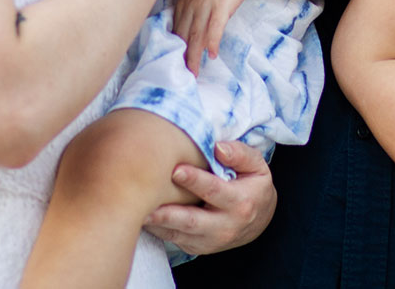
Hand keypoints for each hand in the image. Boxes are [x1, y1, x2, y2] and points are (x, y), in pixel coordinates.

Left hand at [143, 139, 276, 254]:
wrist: (258, 220)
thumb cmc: (253, 186)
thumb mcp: (257, 166)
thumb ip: (240, 154)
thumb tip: (218, 148)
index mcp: (240, 203)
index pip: (215, 190)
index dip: (195, 180)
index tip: (176, 170)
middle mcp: (225, 226)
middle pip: (192, 221)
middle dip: (169, 212)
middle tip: (147, 201)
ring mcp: (209, 240)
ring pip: (179, 234)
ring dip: (157, 224)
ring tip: (136, 212)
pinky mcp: (196, 247)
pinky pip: (173, 239)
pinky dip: (157, 230)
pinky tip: (140, 218)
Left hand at [172, 0, 257, 71]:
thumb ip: (193, 7)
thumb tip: (188, 29)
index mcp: (184, 1)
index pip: (175, 29)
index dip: (173, 48)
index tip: (171, 65)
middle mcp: (192, 4)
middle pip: (183, 35)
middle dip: (181, 57)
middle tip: (180, 76)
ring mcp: (207, 4)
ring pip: (197, 34)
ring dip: (194, 55)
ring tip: (194, 72)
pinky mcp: (223, 4)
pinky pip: (216, 25)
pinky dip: (213, 40)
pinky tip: (212, 53)